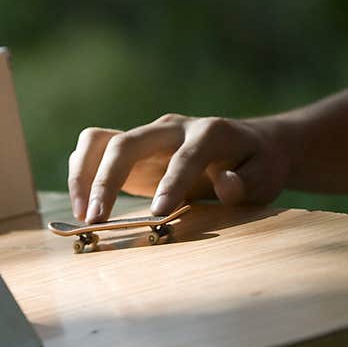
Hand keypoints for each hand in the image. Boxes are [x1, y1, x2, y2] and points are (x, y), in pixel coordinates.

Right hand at [67, 113, 293, 222]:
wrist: (249, 146)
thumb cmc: (258, 166)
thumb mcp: (265, 176)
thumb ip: (247, 181)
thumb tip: (225, 183)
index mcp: (209, 133)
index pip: (184, 156)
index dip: (171, 184)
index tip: (158, 215)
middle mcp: (171, 127)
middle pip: (127, 143)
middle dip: (107, 180)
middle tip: (96, 219)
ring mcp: (147, 135)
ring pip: (100, 141)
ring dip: (84, 175)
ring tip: (83, 215)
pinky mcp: (131, 149)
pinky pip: (94, 150)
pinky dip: (82, 174)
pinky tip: (83, 207)